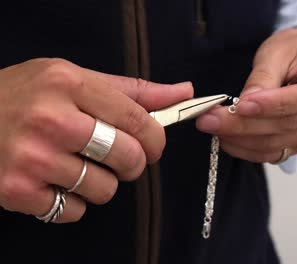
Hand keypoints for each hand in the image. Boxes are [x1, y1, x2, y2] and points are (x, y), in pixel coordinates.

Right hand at [0, 58, 192, 221]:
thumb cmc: (23, 95)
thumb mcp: (72, 78)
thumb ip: (131, 90)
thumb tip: (182, 93)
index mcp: (69, 84)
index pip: (138, 120)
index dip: (156, 138)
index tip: (153, 144)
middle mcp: (51, 119)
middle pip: (128, 157)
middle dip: (133, 163)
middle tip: (119, 157)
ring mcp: (32, 158)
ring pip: (104, 189)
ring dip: (100, 183)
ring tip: (78, 165)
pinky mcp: (17, 190)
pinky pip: (73, 211)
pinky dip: (72, 202)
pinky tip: (55, 181)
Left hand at [196, 27, 296, 162]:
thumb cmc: (296, 50)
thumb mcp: (279, 51)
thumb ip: (264, 77)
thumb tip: (245, 105)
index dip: (276, 104)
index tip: (242, 104)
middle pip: (291, 124)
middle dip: (246, 124)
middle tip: (211, 119)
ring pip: (280, 143)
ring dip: (242, 139)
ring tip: (213, 126)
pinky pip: (275, 153)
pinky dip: (248, 149)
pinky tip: (227, 139)